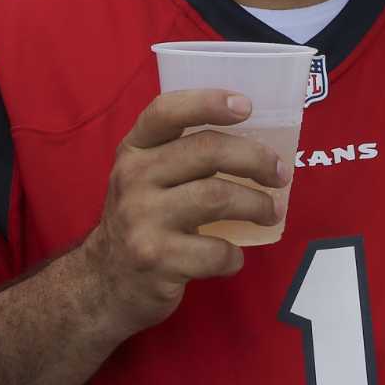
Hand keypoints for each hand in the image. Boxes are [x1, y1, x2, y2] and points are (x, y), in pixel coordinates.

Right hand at [82, 89, 291, 333]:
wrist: (105, 281)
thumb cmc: (142, 219)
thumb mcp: (146, 177)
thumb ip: (182, 154)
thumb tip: (257, 142)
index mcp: (134, 150)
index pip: (166, 111)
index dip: (208, 102)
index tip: (246, 106)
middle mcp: (133, 178)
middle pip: (207, 151)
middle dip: (255, 159)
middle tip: (279, 174)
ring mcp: (142, 219)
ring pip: (217, 197)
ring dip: (257, 205)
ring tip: (271, 212)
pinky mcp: (156, 260)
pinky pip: (215, 251)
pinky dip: (234, 255)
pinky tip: (232, 257)